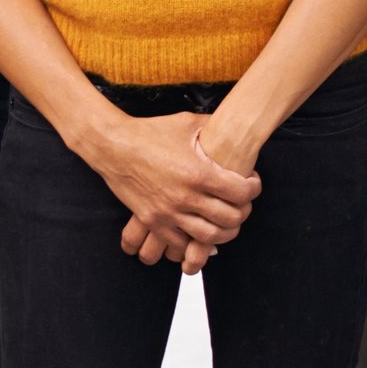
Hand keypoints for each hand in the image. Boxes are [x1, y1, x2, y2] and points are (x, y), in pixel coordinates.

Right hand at [81, 108, 259, 268]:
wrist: (112, 145)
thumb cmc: (150, 131)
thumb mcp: (188, 123)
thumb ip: (214, 127)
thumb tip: (234, 126)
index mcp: (199, 172)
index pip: (241, 192)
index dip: (254, 189)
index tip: (252, 184)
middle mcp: (185, 196)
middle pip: (230, 218)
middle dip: (243, 212)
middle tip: (242, 205)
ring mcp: (168, 212)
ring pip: (208, 237)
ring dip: (223, 233)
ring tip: (226, 223)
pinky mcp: (152, 221)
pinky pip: (179, 244)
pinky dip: (193, 243)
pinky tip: (199, 233)